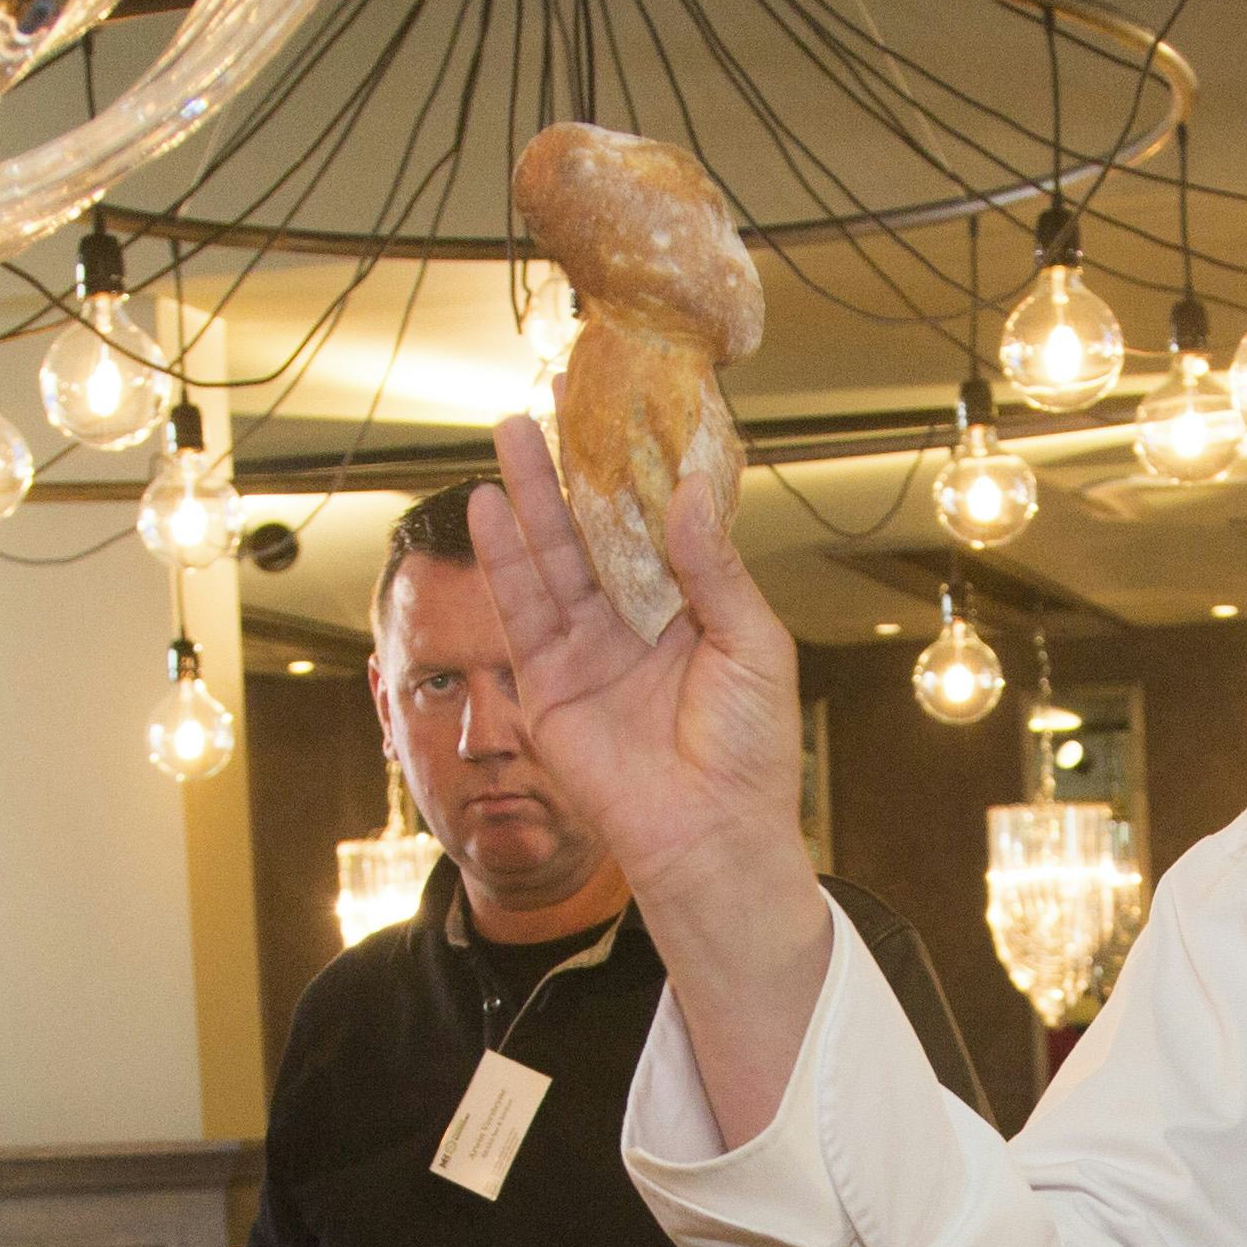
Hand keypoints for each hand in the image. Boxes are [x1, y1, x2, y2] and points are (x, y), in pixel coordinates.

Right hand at [474, 423, 839, 1129]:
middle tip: (547, 407)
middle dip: (568, 472)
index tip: (620, 411)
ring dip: (527, 502)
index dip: (636, 471)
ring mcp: (589, 652)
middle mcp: (635, 623)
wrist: (713, 839)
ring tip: (509, 438)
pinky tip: (492, 512)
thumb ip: (715, 569)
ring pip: (553, 561)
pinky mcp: (550, 687)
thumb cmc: (751, 754)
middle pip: (594, 532)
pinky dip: (506, 562)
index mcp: (693, 608)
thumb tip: (688, 492)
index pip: (656, 525)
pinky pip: (525, 614)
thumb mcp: (754, 645)